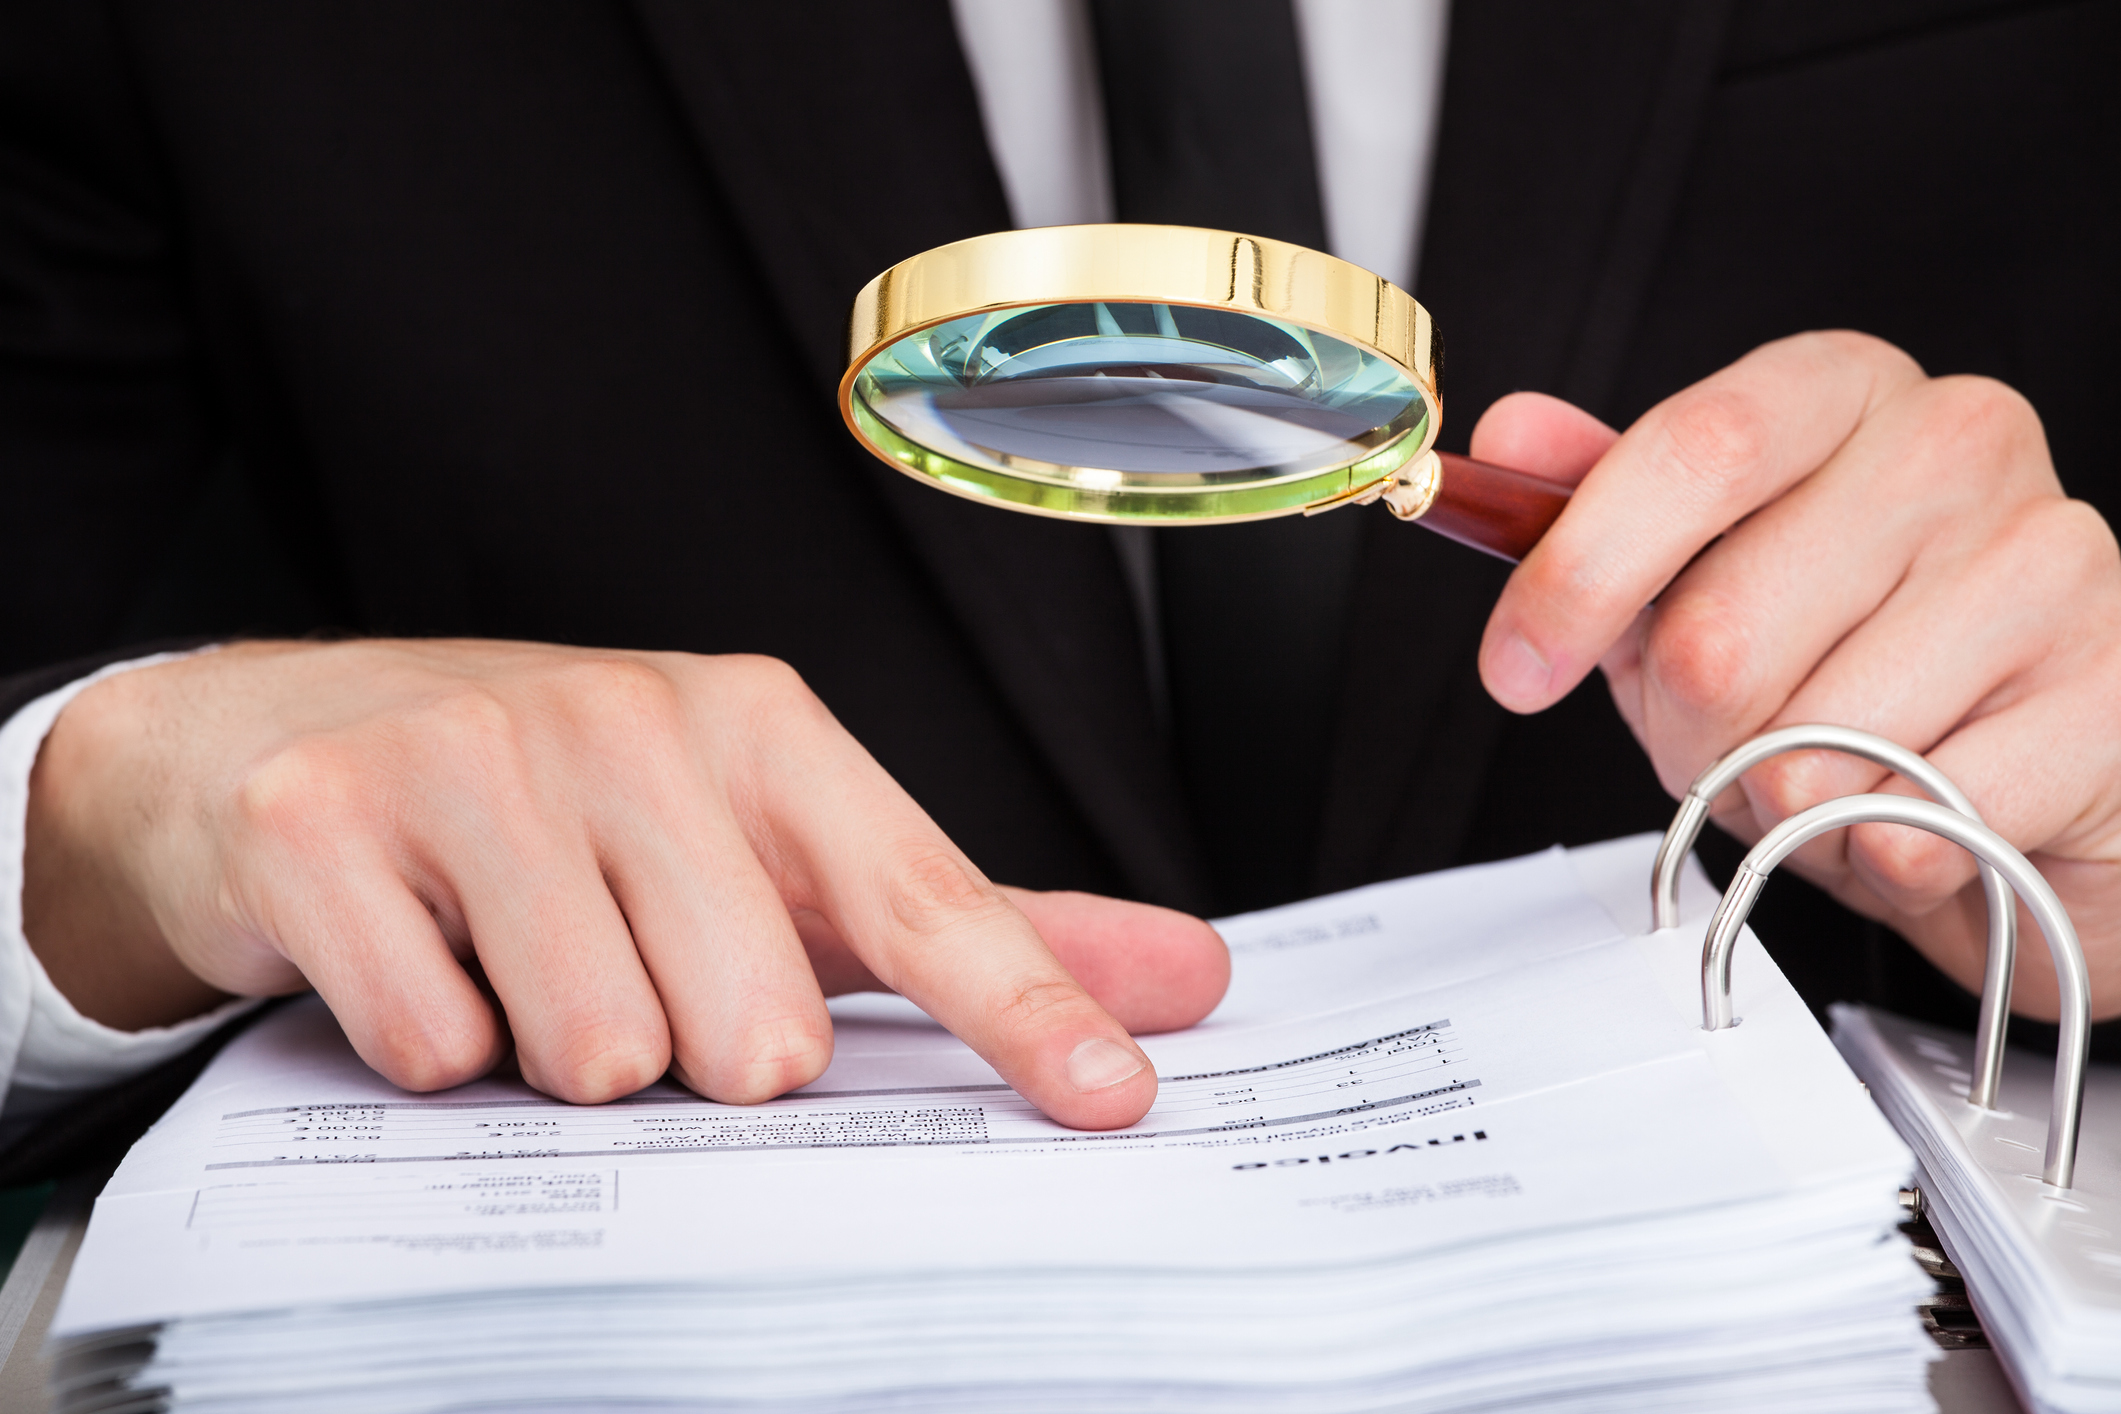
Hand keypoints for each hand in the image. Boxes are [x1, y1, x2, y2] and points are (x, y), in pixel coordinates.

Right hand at [22, 641, 1228, 1125]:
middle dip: (698, 1055)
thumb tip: (1182, 979)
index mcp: (764, 728)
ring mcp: (477, 761)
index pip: (923, 897)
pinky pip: (437, 1048)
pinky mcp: (330, 822)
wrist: (279, 744)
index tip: (1113, 1101)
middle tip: (632, 978)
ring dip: (563, 1056)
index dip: (1026, 1011)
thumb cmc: (563, 814)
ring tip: (518, 968)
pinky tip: (421, 965)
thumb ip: (970, 927)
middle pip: (755, 1031)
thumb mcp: (769, 850)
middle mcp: (635, 721)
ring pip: (599, 1052)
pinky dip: (435, 1048)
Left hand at [1471, 331, 2120, 1021]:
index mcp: (1844, 390)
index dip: (1582, 574)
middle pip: (1721, 631)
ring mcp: (2052, 560)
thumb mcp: (1705, 570)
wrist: (2036, 767)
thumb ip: (1604, 504)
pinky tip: (1914, 810)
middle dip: (1684, 730)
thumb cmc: (1859, 653)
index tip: (1516, 667)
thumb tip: (1510, 437)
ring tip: (1830, 768)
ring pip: (1808, 743)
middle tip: (1726, 738)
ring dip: (1780, 799)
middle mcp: (1958, 443)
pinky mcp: (2109, 694)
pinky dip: (1877, 853)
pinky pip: (1910, 823)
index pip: (1694, 450)